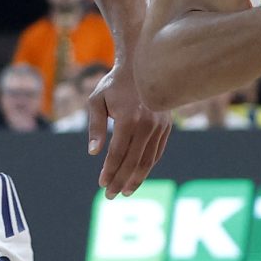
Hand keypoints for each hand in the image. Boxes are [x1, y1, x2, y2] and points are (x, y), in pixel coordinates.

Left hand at [87, 62, 169, 198]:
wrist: (143, 65)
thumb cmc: (114, 83)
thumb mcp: (97, 100)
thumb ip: (95, 127)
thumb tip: (94, 153)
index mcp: (129, 118)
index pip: (117, 153)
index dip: (109, 171)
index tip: (102, 184)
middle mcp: (148, 124)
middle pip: (134, 162)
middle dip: (121, 181)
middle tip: (111, 195)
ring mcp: (160, 126)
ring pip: (149, 160)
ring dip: (137, 179)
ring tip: (125, 192)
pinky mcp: (166, 126)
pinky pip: (157, 152)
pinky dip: (147, 166)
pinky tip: (137, 176)